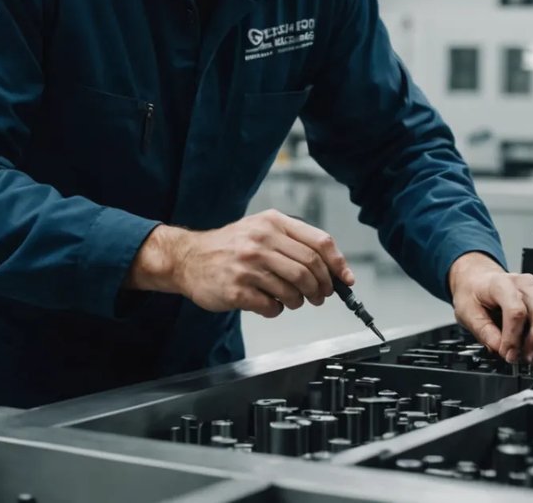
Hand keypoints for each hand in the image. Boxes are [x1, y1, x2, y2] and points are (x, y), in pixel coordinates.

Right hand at [126, 210, 352, 317]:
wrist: (188, 258)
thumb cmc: (230, 246)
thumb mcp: (261, 229)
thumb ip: (294, 242)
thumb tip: (332, 268)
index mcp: (272, 223)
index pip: (319, 242)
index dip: (337, 264)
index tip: (345, 280)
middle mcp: (261, 241)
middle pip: (310, 268)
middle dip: (321, 288)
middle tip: (320, 296)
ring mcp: (248, 266)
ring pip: (294, 290)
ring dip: (299, 301)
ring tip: (292, 300)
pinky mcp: (237, 289)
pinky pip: (272, 306)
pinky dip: (277, 310)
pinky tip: (269, 304)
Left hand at [448, 252, 532, 364]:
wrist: (480, 280)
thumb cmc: (474, 293)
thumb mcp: (468, 312)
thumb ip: (484, 332)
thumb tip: (501, 350)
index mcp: (502, 284)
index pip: (516, 312)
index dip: (513, 338)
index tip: (507, 354)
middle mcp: (525, 284)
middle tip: (523, 358)